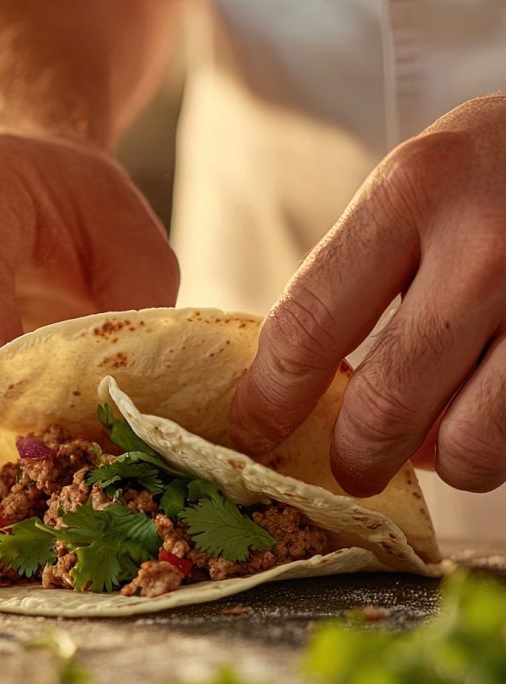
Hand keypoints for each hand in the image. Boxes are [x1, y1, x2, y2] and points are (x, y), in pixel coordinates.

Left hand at [230, 95, 505, 495]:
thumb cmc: (498, 164)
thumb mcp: (416, 183)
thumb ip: (359, 275)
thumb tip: (319, 389)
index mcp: (410, 195)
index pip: (307, 330)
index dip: (269, 401)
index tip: (256, 431)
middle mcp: (483, 248)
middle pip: (383, 407)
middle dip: (352, 459)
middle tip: (348, 467)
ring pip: (466, 446)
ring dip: (435, 462)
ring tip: (426, 442)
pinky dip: (489, 447)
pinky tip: (479, 414)